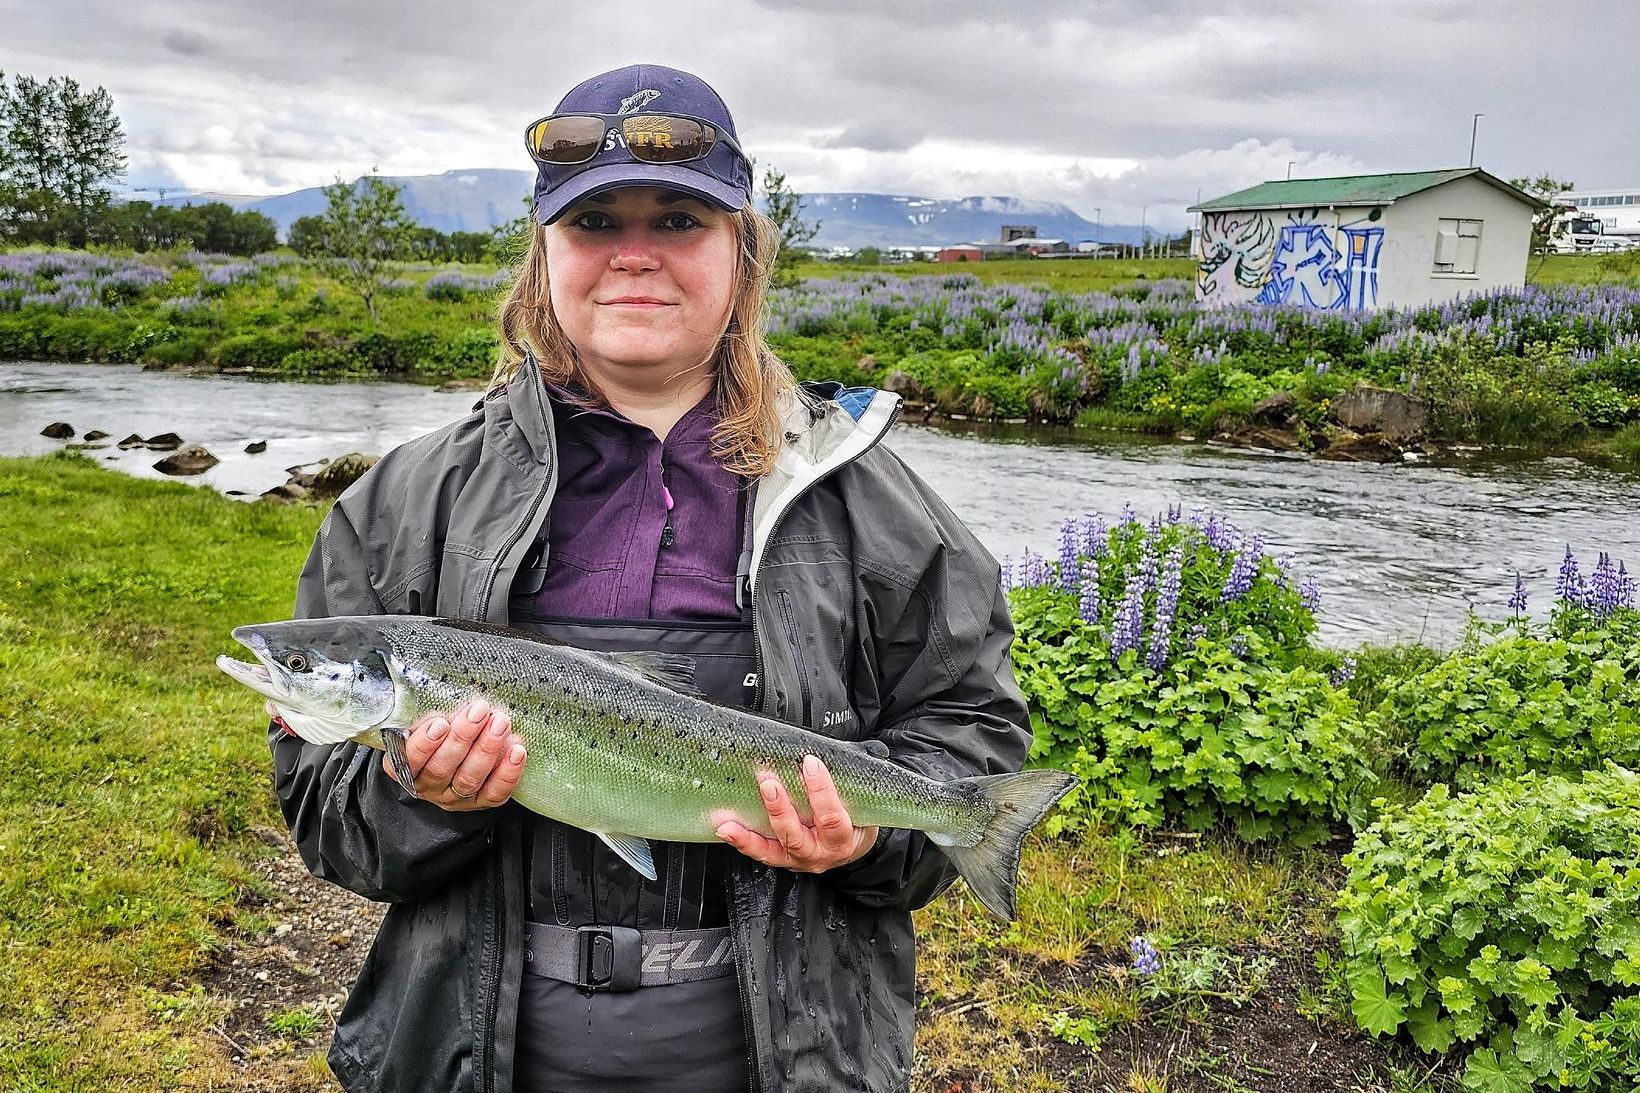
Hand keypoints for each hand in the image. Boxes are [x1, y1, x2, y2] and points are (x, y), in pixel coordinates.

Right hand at [383, 698, 526, 811]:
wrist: (457, 751)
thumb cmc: (440, 730)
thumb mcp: (428, 720)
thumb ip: (435, 716)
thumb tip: (457, 701)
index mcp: (407, 766)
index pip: (408, 761)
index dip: (424, 744)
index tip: (440, 723)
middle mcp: (429, 786)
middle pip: (441, 768)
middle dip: (463, 737)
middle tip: (480, 711)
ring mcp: (455, 797)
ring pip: (468, 779)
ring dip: (487, 748)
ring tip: (500, 723)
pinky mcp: (481, 802)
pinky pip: (495, 792)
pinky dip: (508, 772)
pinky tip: (517, 750)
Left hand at [714, 754, 878, 872]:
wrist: (854, 847)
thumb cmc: (857, 820)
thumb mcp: (860, 804)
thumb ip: (842, 786)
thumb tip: (815, 757)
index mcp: (843, 840)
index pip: (831, 818)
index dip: (821, 791)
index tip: (811, 764)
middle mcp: (820, 854)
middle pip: (796, 836)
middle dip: (780, 810)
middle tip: (768, 784)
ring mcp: (800, 860)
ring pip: (773, 851)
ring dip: (749, 835)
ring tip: (729, 822)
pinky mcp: (784, 861)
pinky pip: (762, 853)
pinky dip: (743, 842)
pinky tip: (727, 829)